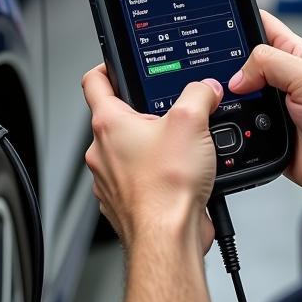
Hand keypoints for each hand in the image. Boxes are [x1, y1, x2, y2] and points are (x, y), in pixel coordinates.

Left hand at [82, 66, 223, 252]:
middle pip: (119, 118)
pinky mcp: (127, 202)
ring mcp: (111, 179)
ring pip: (131, 151)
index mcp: (109, 123)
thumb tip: (206, 88)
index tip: (118, 63)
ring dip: (154, 146)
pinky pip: (140, 178)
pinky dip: (158, 174)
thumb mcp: (192, 122)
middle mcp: (103, 151)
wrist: (168, 238)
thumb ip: (200, 94)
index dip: (107, 65)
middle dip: (147, 113)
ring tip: (182, 149)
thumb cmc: (167, 188)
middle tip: (172, 113)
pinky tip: (181, 175)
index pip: (95, 80)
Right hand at [228, 11, 301, 193]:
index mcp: (293, 55)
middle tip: (215, 74)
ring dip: (230, 102)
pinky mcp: (267, 135)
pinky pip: (242, 128)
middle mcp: (281, 79)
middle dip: (226, 67)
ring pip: (237, 98)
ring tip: (223, 103)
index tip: (216, 24)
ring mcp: (273, 108)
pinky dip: (235, 129)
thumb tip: (238, 74)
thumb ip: (272, 64)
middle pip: (241, 64)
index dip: (240, 21)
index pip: (261, 26)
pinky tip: (233, 130)